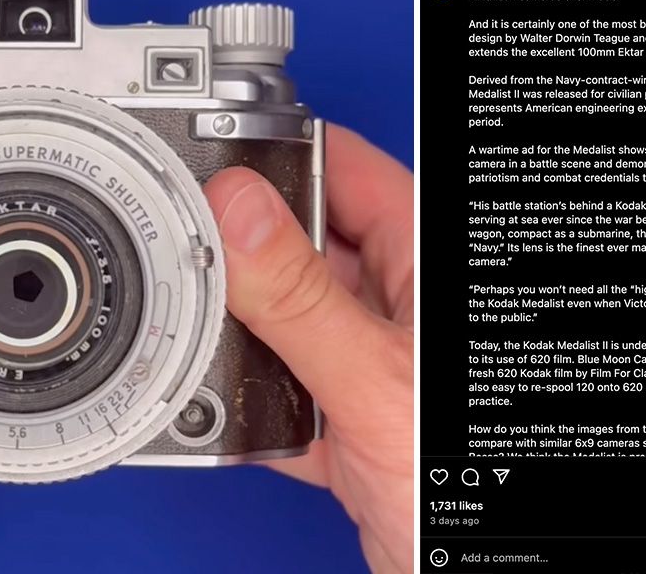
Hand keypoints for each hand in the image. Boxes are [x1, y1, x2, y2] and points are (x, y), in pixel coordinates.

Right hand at [204, 125, 412, 572]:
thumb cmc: (458, 486)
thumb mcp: (373, 379)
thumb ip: (300, 298)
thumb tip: (236, 212)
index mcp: (424, 262)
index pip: (343, 168)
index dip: (276, 160)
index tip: (206, 165)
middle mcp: (400, 303)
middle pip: (300, 246)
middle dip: (242, 257)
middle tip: (187, 262)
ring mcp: (376, 361)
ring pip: (287, 319)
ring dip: (241, 337)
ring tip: (203, 342)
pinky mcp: (355, 419)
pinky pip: (286, 389)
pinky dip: (251, 405)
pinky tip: (230, 416)